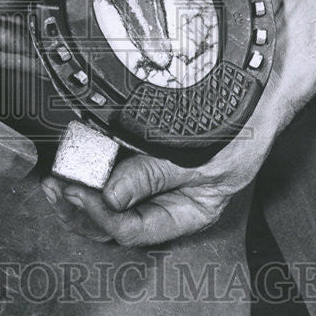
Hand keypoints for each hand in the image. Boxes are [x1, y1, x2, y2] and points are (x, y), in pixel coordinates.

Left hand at [40, 77, 285, 245]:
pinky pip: (110, 167)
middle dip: (80, 210)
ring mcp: (154, 174)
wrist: (259, 85)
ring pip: (107, 199)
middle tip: (57, 188)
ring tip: (55, 178)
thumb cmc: (245, 125)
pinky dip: (89, 166)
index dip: (103, 216)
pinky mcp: (143, 147)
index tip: (81, 194)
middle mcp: (167, 198)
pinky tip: (72, 155)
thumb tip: (112, 195)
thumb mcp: (204, 158)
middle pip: (114, 221)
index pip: (135, 230)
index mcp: (187, 211)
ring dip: (79, 190)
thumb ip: (157, 175)